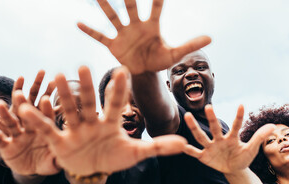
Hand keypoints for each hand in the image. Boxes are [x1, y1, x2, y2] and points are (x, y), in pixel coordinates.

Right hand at [0, 70, 58, 175]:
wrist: (32, 167)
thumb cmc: (46, 161)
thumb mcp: (52, 162)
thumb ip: (58, 160)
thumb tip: (64, 160)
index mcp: (44, 129)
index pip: (45, 116)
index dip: (45, 109)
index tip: (46, 99)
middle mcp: (30, 128)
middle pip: (26, 113)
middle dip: (23, 103)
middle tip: (19, 93)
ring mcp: (17, 135)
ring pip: (10, 121)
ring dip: (3, 113)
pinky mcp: (5, 144)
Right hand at [18, 66, 186, 175]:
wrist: (93, 169)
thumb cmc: (114, 157)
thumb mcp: (135, 154)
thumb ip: (157, 148)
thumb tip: (184, 145)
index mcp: (110, 123)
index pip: (115, 103)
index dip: (118, 89)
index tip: (121, 70)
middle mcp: (91, 122)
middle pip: (89, 102)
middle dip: (87, 87)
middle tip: (84, 66)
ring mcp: (75, 130)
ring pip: (69, 111)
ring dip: (63, 96)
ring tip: (57, 76)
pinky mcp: (60, 142)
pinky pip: (48, 129)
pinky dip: (39, 120)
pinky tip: (26, 107)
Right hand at [78, 0, 210, 73]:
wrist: (144, 72)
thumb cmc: (160, 60)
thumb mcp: (175, 54)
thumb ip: (190, 45)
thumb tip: (211, 38)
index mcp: (152, 26)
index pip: (155, 6)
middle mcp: (135, 25)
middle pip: (130, 6)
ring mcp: (123, 34)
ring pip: (112, 16)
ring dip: (105, 5)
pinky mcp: (113, 45)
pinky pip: (99, 36)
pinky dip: (90, 31)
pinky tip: (78, 23)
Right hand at [184, 105, 274, 173]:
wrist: (234, 170)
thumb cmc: (243, 157)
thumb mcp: (252, 149)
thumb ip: (259, 137)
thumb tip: (272, 125)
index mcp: (232, 138)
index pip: (236, 126)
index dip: (239, 117)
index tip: (242, 105)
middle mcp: (219, 139)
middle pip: (215, 128)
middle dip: (212, 118)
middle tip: (209, 107)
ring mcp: (211, 147)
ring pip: (201, 136)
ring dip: (195, 127)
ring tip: (188, 115)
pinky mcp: (204, 156)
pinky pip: (195, 152)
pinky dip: (188, 150)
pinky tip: (181, 145)